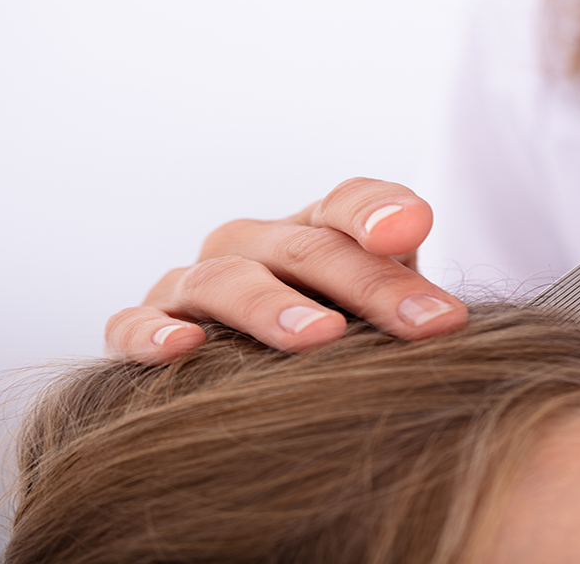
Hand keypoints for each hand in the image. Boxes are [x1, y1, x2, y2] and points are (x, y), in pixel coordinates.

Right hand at [106, 178, 467, 362]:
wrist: (263, 377)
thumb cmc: (342, 337)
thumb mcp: (386, 311)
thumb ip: (412, 296)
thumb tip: (445, 315)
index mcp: (318, 230)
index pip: (351, 203)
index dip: (381, 211)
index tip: (416, 230)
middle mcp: (255, 245)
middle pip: (308, 249)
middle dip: (370, 286)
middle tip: (425, 324)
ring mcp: (197, 282)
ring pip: (226, 279)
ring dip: (272, 307)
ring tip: (321, 337)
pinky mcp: (148, 324)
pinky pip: (134, 323)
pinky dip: (152, 331)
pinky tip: (184, 347)